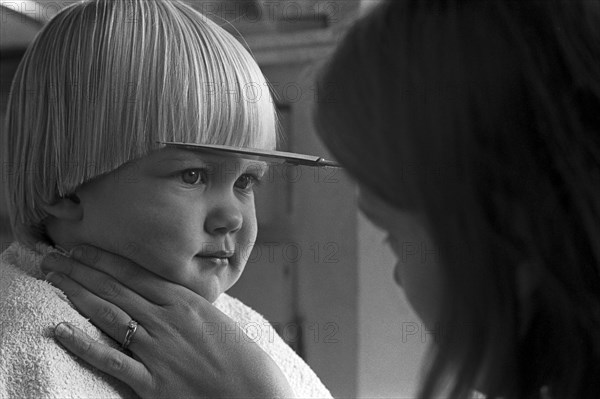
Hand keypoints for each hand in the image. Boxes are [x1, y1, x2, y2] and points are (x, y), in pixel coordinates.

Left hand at [40, 245, 294, 398]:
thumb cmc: (243, 359)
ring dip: (78, 295)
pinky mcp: (152, 382)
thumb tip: (166, 297)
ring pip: (109, 315)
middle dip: (81, 270)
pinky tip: (61, 330)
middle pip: (116, 289)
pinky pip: (111, 360)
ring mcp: (159, 350)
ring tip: (54, 279)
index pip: (135, 274)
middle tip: (53, 257)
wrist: (256, 394)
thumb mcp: (216, 321)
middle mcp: (168, 320)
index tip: (79, 247)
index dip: (103, 259)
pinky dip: (84, 345)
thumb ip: (187, 308)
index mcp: (186, 303)